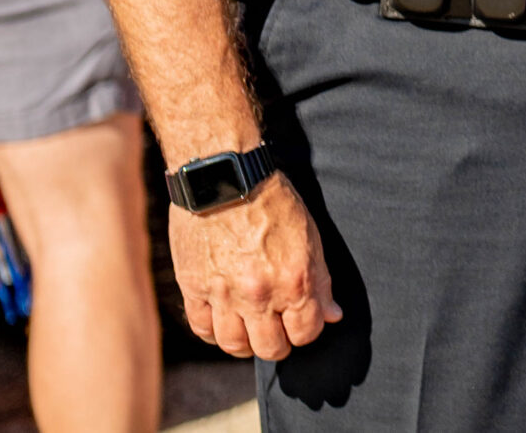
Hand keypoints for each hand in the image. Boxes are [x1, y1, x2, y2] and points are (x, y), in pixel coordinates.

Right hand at [169, 174, 340, 360]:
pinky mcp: (193, 288)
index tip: (303, 323)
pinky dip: (213, 332)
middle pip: (270, 348)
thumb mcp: (311, 237)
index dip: (308, 331)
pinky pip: (201, 328)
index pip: (306, 332)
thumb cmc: (273, 202)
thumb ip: (321, 281)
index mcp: (294, 281)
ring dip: (245, 344)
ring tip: (251, 332)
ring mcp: (223, 294)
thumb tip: (331, 315)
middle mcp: (259, 294)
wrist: (225, 178)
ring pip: (233, 345)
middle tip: (278, 332)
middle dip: (279, 344)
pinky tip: (223, 322)